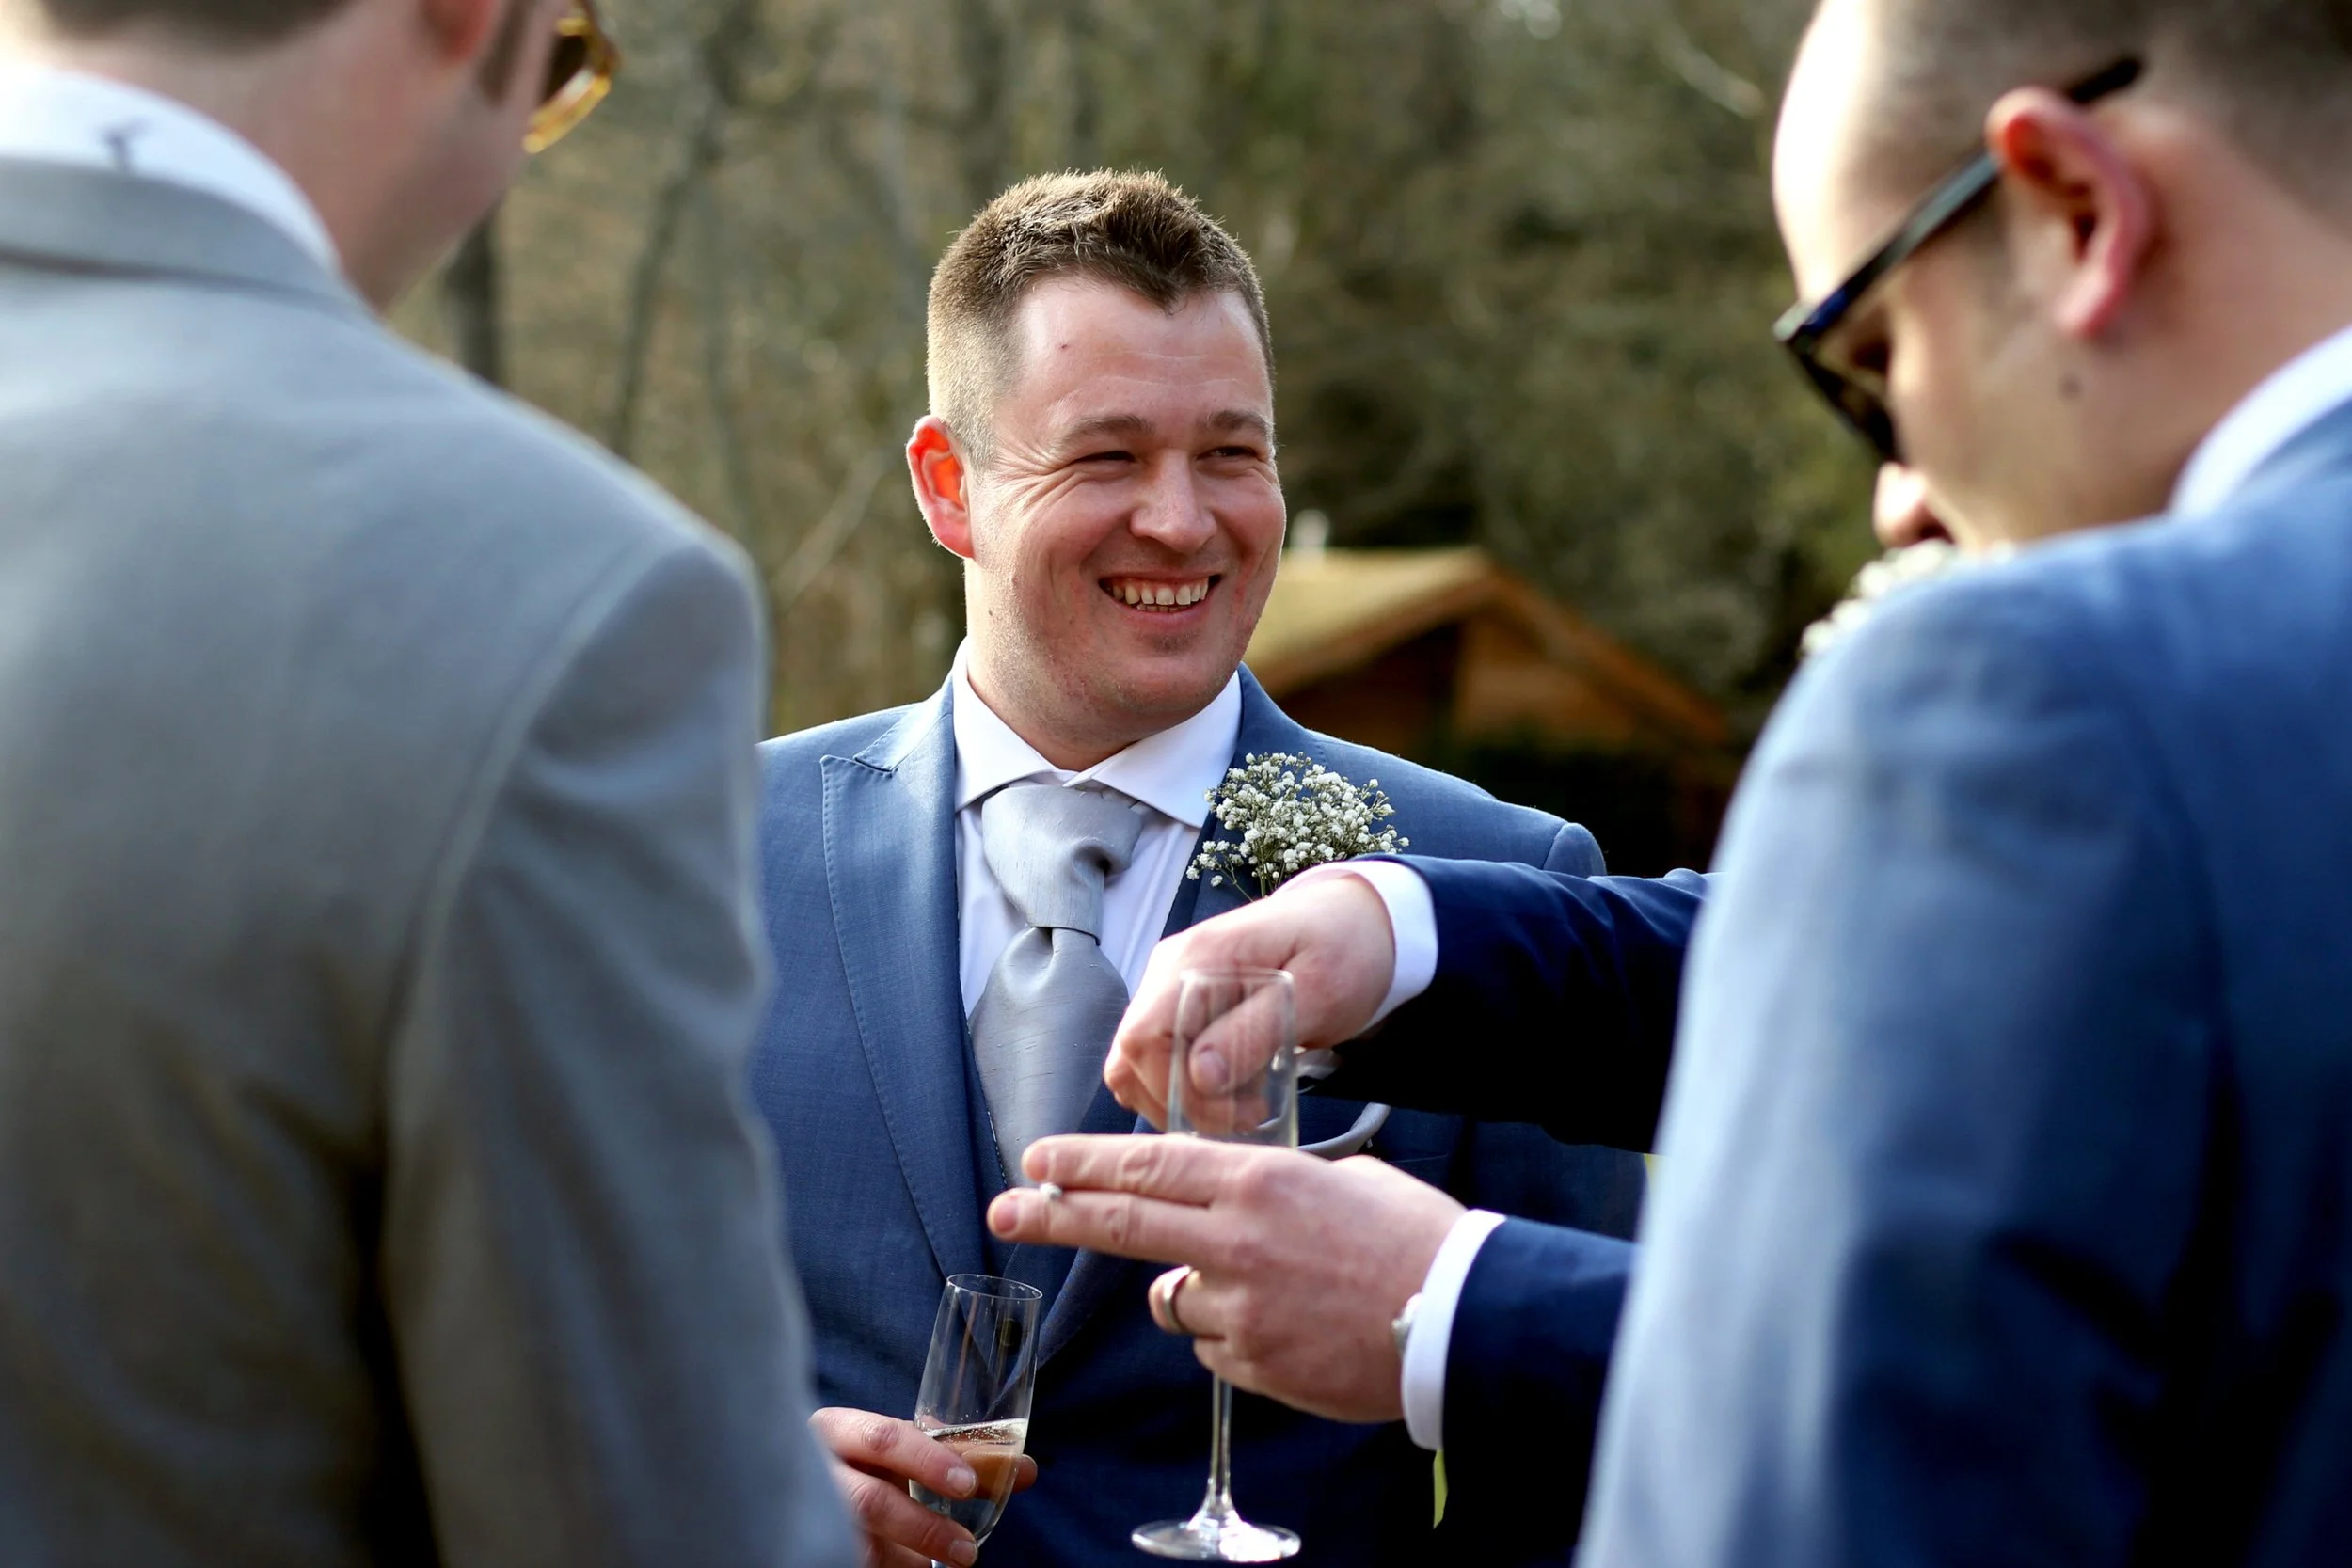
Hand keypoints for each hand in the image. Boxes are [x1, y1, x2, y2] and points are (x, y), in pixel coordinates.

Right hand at [811, 1407, 1038, 1567]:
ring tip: (953, 1563)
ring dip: (911, 1557)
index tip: (967, 1484)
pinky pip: (850, 1558)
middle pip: (870, 1501)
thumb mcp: (898, 1449)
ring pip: (859, 1543)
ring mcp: (810, 1511)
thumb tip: (1023, 1468)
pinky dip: (891, 1566)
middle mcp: (817, 1469)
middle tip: (967, 1550)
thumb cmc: (863, 1460)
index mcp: (839, 1429)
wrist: (806, 1486)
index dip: (927, 1460)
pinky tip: (915, 1567)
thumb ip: (954, 1453)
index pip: (883, 1438)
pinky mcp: (810, 1543)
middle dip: (924, 1526)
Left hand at [987, 1134, 1463, 1422]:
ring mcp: (1239, 1308)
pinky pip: (1217, 1346)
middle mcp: (1234, 1239)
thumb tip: (1233, 1201)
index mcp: (1258, 1179)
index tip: (1038, 1159)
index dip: (1084, 1163)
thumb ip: (1271, 1188)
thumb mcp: (1342, 1181)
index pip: (1146, 1165)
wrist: (1462, 1319)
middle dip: (1053, 1213)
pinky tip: (1295, 1327)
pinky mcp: (1252, 1363)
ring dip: (1195, 1291)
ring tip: (1273, 1288)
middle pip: (1120, 1223)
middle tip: (1003, 1210)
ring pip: (1174, 1298)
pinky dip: (1238, 1337)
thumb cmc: (1415, 1239)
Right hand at [1107, 872, 1395, 1127]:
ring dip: (1177, 1099)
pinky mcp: (1181, 1004)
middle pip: (1132, 1053)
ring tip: (1238, 1110)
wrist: (1356, 920)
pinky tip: (1230, 1094)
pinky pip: (1158, 1057)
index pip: (1146, 1037)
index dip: (1178, 1090)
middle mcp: (1171, 968)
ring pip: (1135, 1061)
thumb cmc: (1343, 948)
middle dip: (1180, 1102)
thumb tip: (1200, 1077)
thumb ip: (1256, 1031)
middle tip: (1246, 1118)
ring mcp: (1171, 985)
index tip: (1238, 1114)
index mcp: (1200, 956)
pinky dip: (1182, 1087)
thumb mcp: (1318, 993)